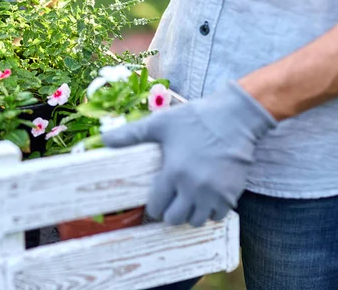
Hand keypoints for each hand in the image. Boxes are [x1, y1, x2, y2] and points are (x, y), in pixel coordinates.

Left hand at [102, 81, 275, 225]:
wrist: (235, 117)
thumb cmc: (195, 118)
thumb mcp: (160, 123)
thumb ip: (131, 134)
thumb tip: (102, 139)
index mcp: (173, 172)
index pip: (156, 207)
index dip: (153, 204)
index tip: (156, 197)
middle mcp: (193, 188)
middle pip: (175, 219)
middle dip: (170, 212)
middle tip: (171, 200)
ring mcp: (214, 193)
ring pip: (197, 221)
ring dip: (190, 214)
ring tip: (187, 200)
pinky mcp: (232, 193)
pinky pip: (218, 216)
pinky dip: (210, 211)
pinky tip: (206, 197)